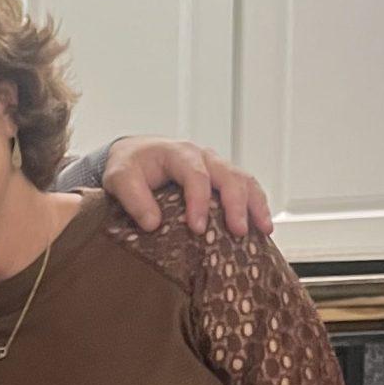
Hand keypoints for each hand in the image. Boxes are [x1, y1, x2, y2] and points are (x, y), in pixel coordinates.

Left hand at [102, 139, 272, 240]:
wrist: (135, 155)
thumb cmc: (129, 166)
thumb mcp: (120, 178)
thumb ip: (133, 198)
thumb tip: (152, 223)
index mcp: (178, 153)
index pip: (195, 175)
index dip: (199, 202)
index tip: (198, 228)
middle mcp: (202, 156)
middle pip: (228, 175)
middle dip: (236, 204)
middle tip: (238, 231)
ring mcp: (215, 165)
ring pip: (243, 179)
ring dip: (255, 204)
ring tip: (263, 229)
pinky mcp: (220, 177)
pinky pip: (244, 187)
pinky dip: (256, 204)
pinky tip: (262, 224)